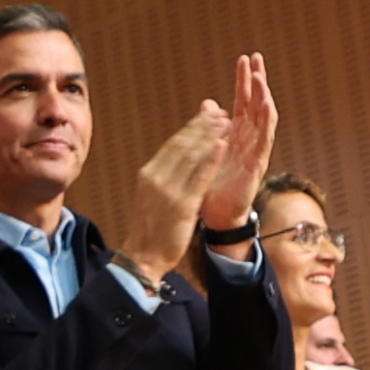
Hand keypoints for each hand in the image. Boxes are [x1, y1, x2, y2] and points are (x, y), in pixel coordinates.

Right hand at [117, 103, 230, 280]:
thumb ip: (163, 178)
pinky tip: (223, 145)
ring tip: (226, 122)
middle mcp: (156, 178)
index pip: (173, 144)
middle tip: (221, 112)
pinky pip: (199, 177)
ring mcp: (168, 191)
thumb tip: (176, 160)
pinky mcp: (182, 205)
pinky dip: (211, 159)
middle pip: (183, 144)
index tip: (207, 116)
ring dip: (210, 136)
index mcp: (148, 174)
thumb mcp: (151, 197)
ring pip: (192, 156)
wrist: (142, 257)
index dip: (192, 128)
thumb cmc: (150, 230)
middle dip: (203, 126)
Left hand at [198, 54, 276, 232]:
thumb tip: (208, 102)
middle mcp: (249, 139)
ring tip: (260, 77)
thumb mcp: (209, 149)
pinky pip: (265, 140)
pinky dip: (266, 122)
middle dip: (257, 81)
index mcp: (237, 134)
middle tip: (256, 57)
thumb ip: (211, 126)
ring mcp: (255, 151)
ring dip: (263, 96)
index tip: (244, 58)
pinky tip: (266, 105)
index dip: (243, 80)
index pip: (243, 101)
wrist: (216, 214)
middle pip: (256, 104)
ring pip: (264, 118)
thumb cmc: (214, 183)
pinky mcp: (257, 165)